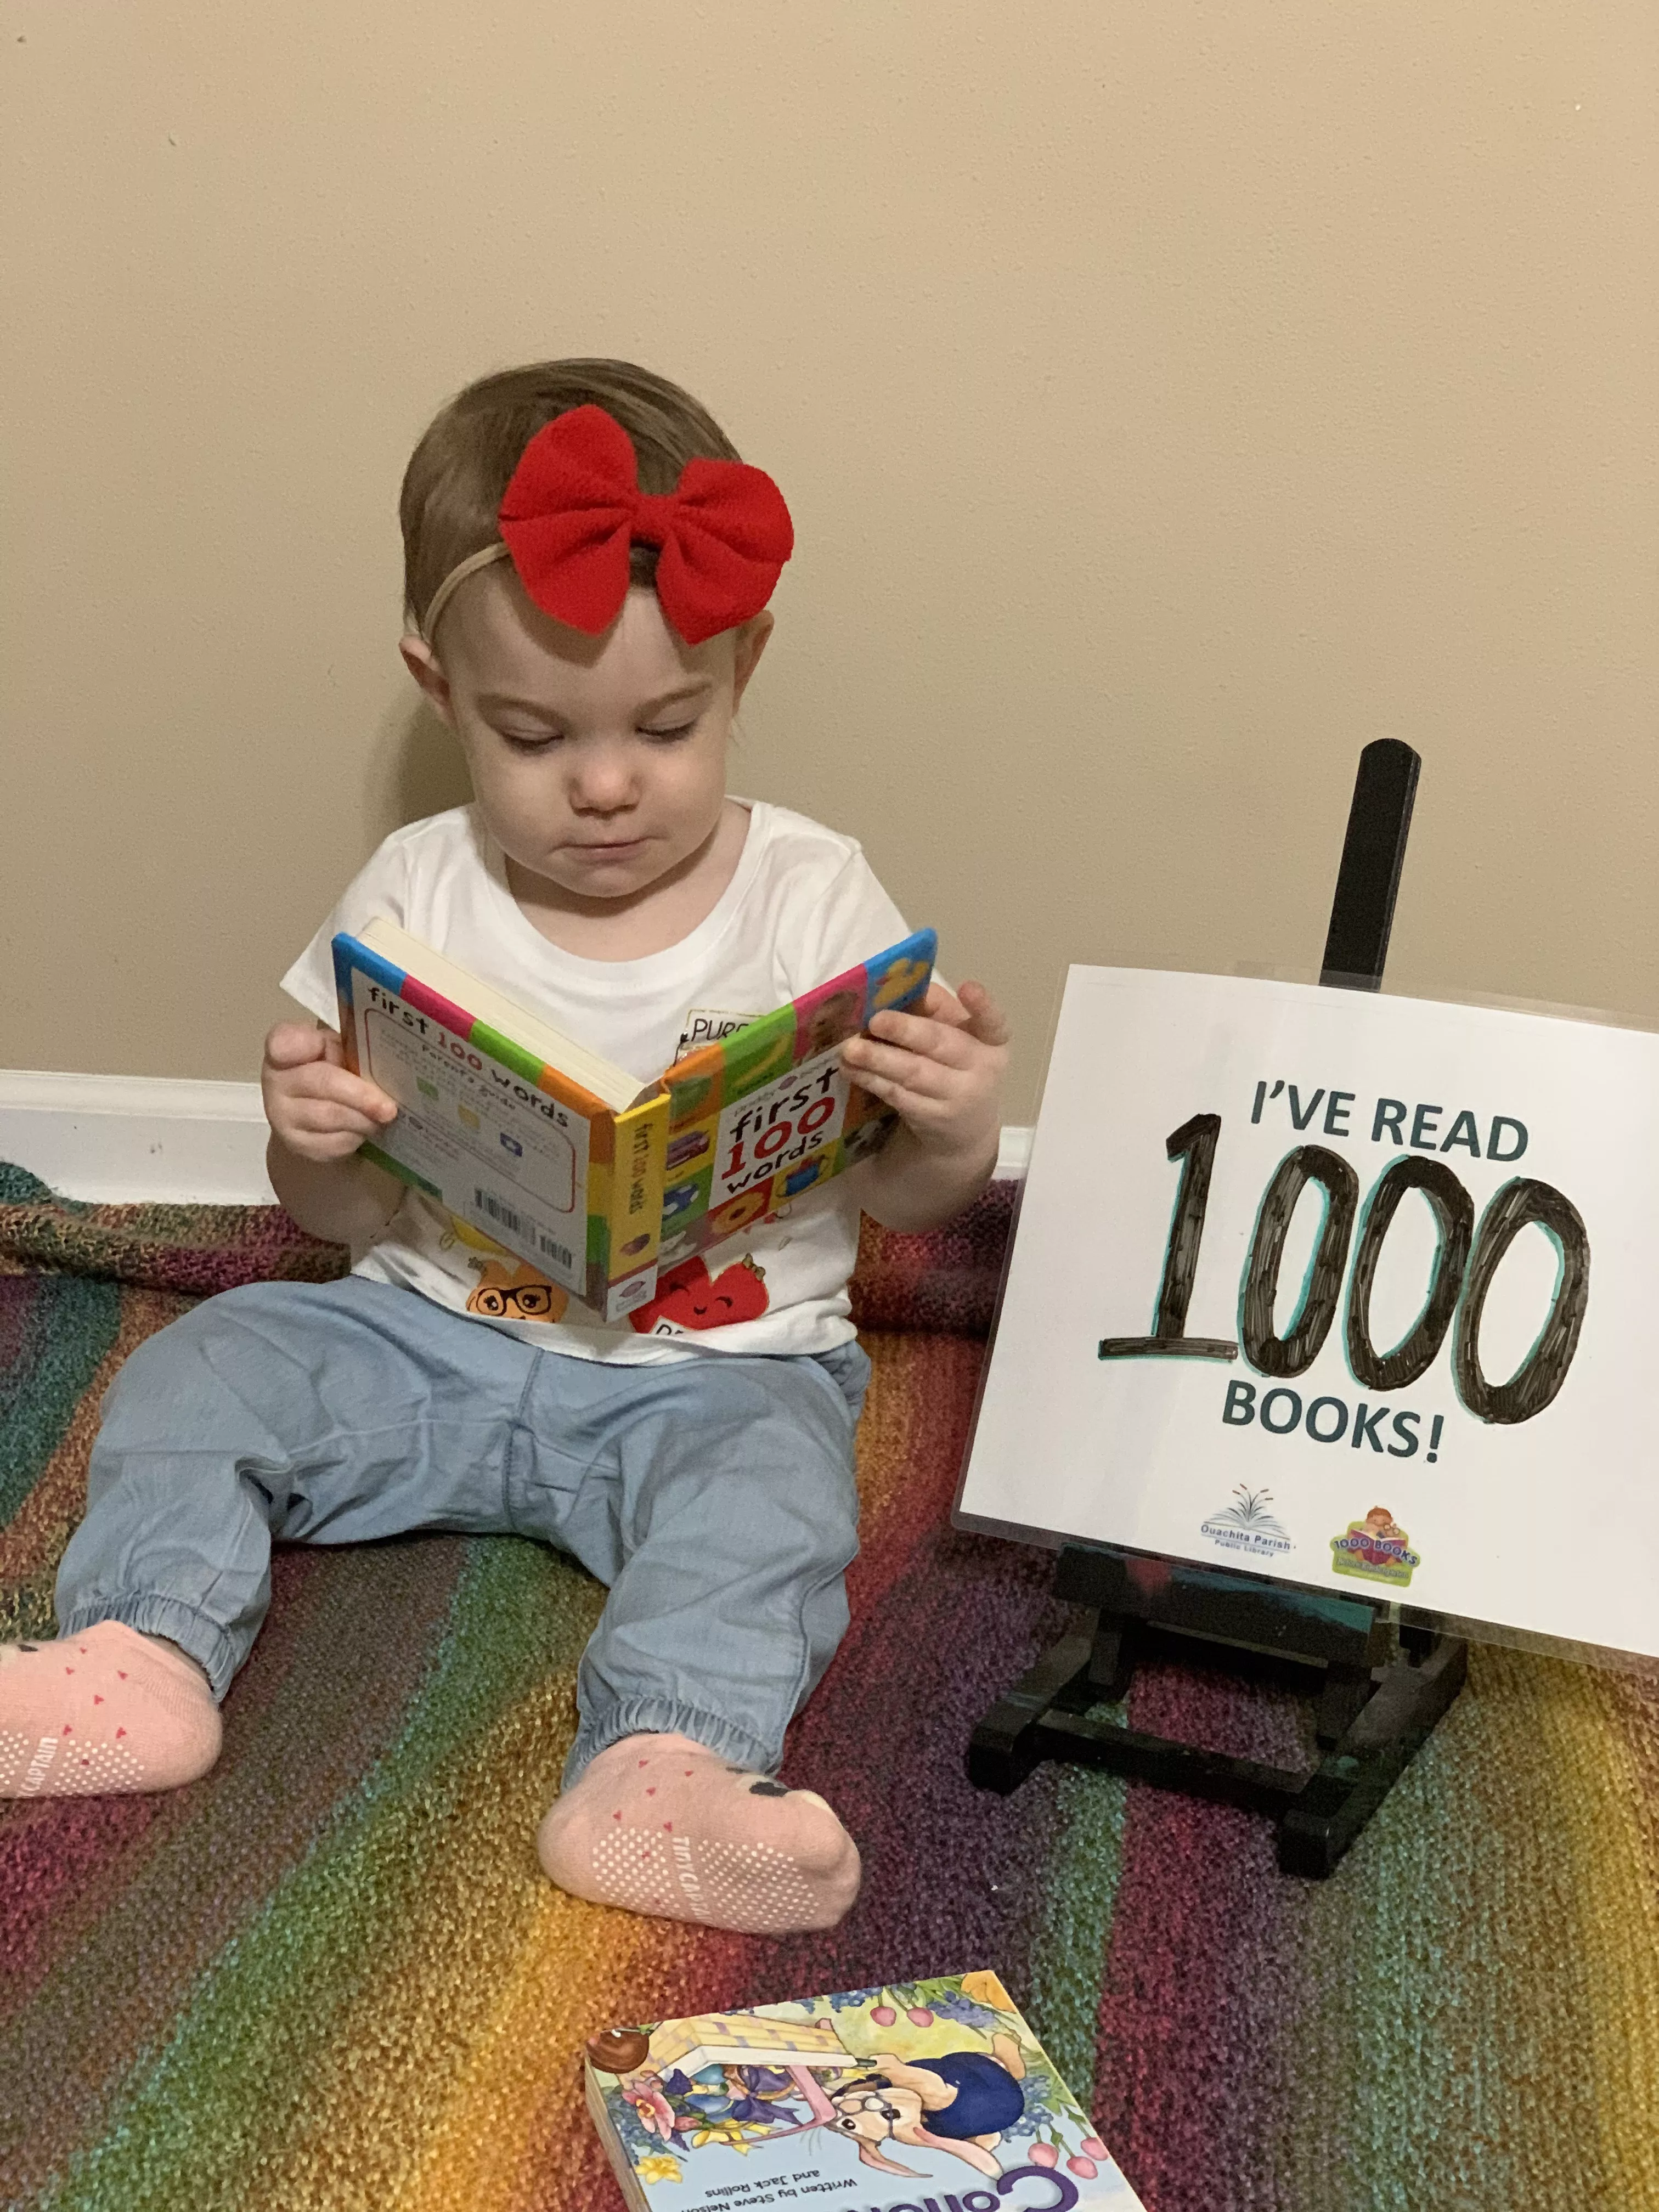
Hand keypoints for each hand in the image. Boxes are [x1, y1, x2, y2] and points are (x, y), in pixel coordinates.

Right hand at [262, 1021, 397, 1163]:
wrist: (310, 1113)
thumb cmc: (329, 1071)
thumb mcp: (334, 1050)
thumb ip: (345, 1046)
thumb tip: (382, 1056)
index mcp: (285, 1048)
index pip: (284, 1042)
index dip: (300, 1043)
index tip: (319, 1045)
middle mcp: (276, 1081)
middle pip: (322, 1084)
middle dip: (360, 1096)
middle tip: (389, 1107)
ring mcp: (282, 1116)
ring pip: (330, 1118)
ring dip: (363, 1119)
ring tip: (384, 1116)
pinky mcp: (297, 1145)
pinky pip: (333, 1143)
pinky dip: (356, 1136)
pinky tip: (366, 1129)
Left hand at [839, 980, 1008, 1165]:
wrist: (966, 1129)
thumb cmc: (957, 1065)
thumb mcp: (958, 1035)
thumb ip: (936, 1009)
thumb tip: (897, 987)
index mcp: (992, 1041)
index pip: (994, 1021)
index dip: (982, 1005)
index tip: (969, 987)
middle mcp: (981, 1068)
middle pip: (942, 1045)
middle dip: (906, 1031)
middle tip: (875, 1020)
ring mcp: (957, 1096)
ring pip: (914, 1073)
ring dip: (879, 1059)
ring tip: (850, 1048)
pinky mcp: (931, 1118)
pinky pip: (897, 1094)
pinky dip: (871, 1079)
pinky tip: (851, 1068)